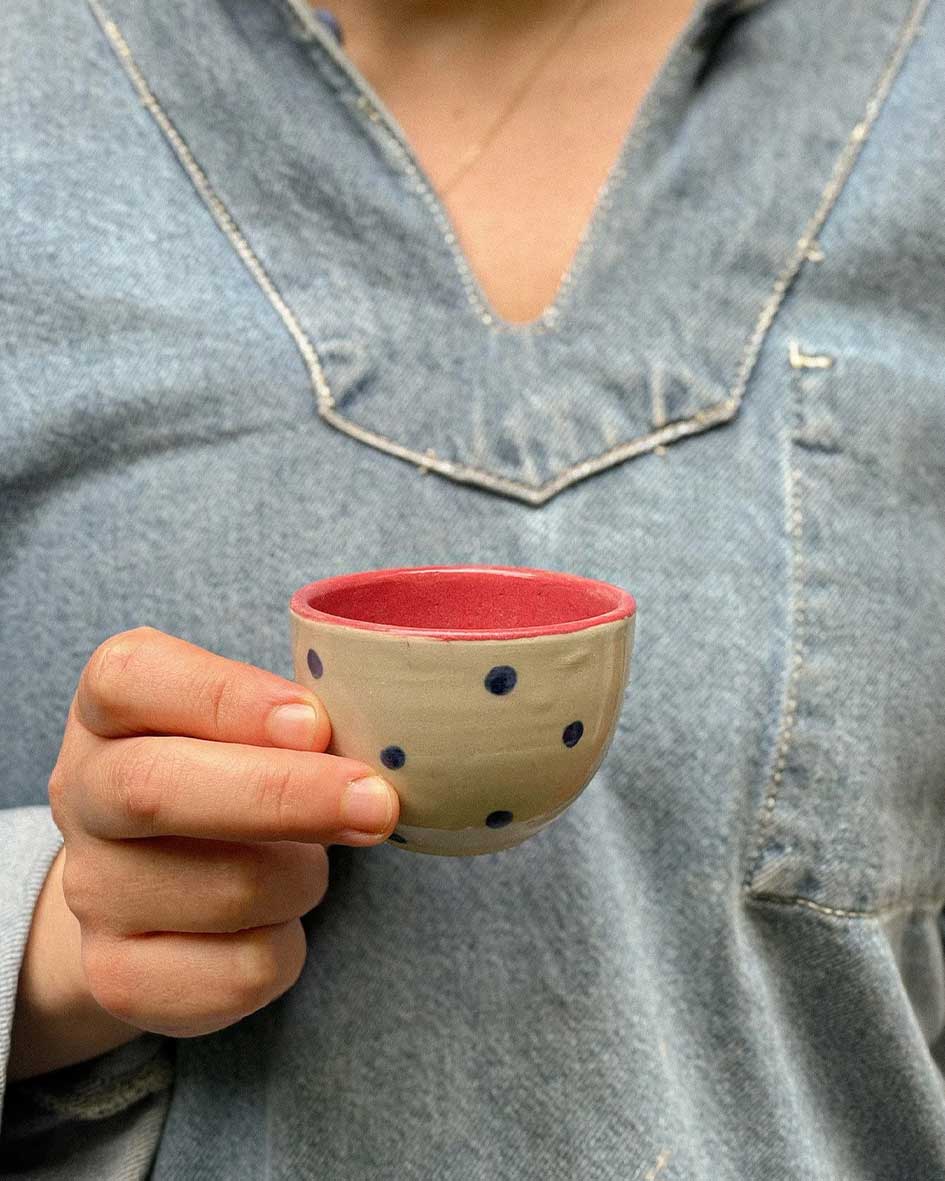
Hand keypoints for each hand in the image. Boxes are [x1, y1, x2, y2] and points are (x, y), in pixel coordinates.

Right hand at [8, 626, 397, 1078]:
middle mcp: (83, 792)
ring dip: (303, 877)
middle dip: (284, 796)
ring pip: (225, 889)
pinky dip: (288, 946)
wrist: (155, 886)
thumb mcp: (252, 723)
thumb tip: (380, 751)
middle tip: (377, 803)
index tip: (314, 723)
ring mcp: (92, 889)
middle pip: (155, 789)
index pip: (131, 677)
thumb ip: (296, 720)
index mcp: (111, 707)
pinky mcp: (119, 975)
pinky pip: (239, 970)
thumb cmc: (232, 772)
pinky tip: (279, 921)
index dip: (226, 697)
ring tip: (311, 861)